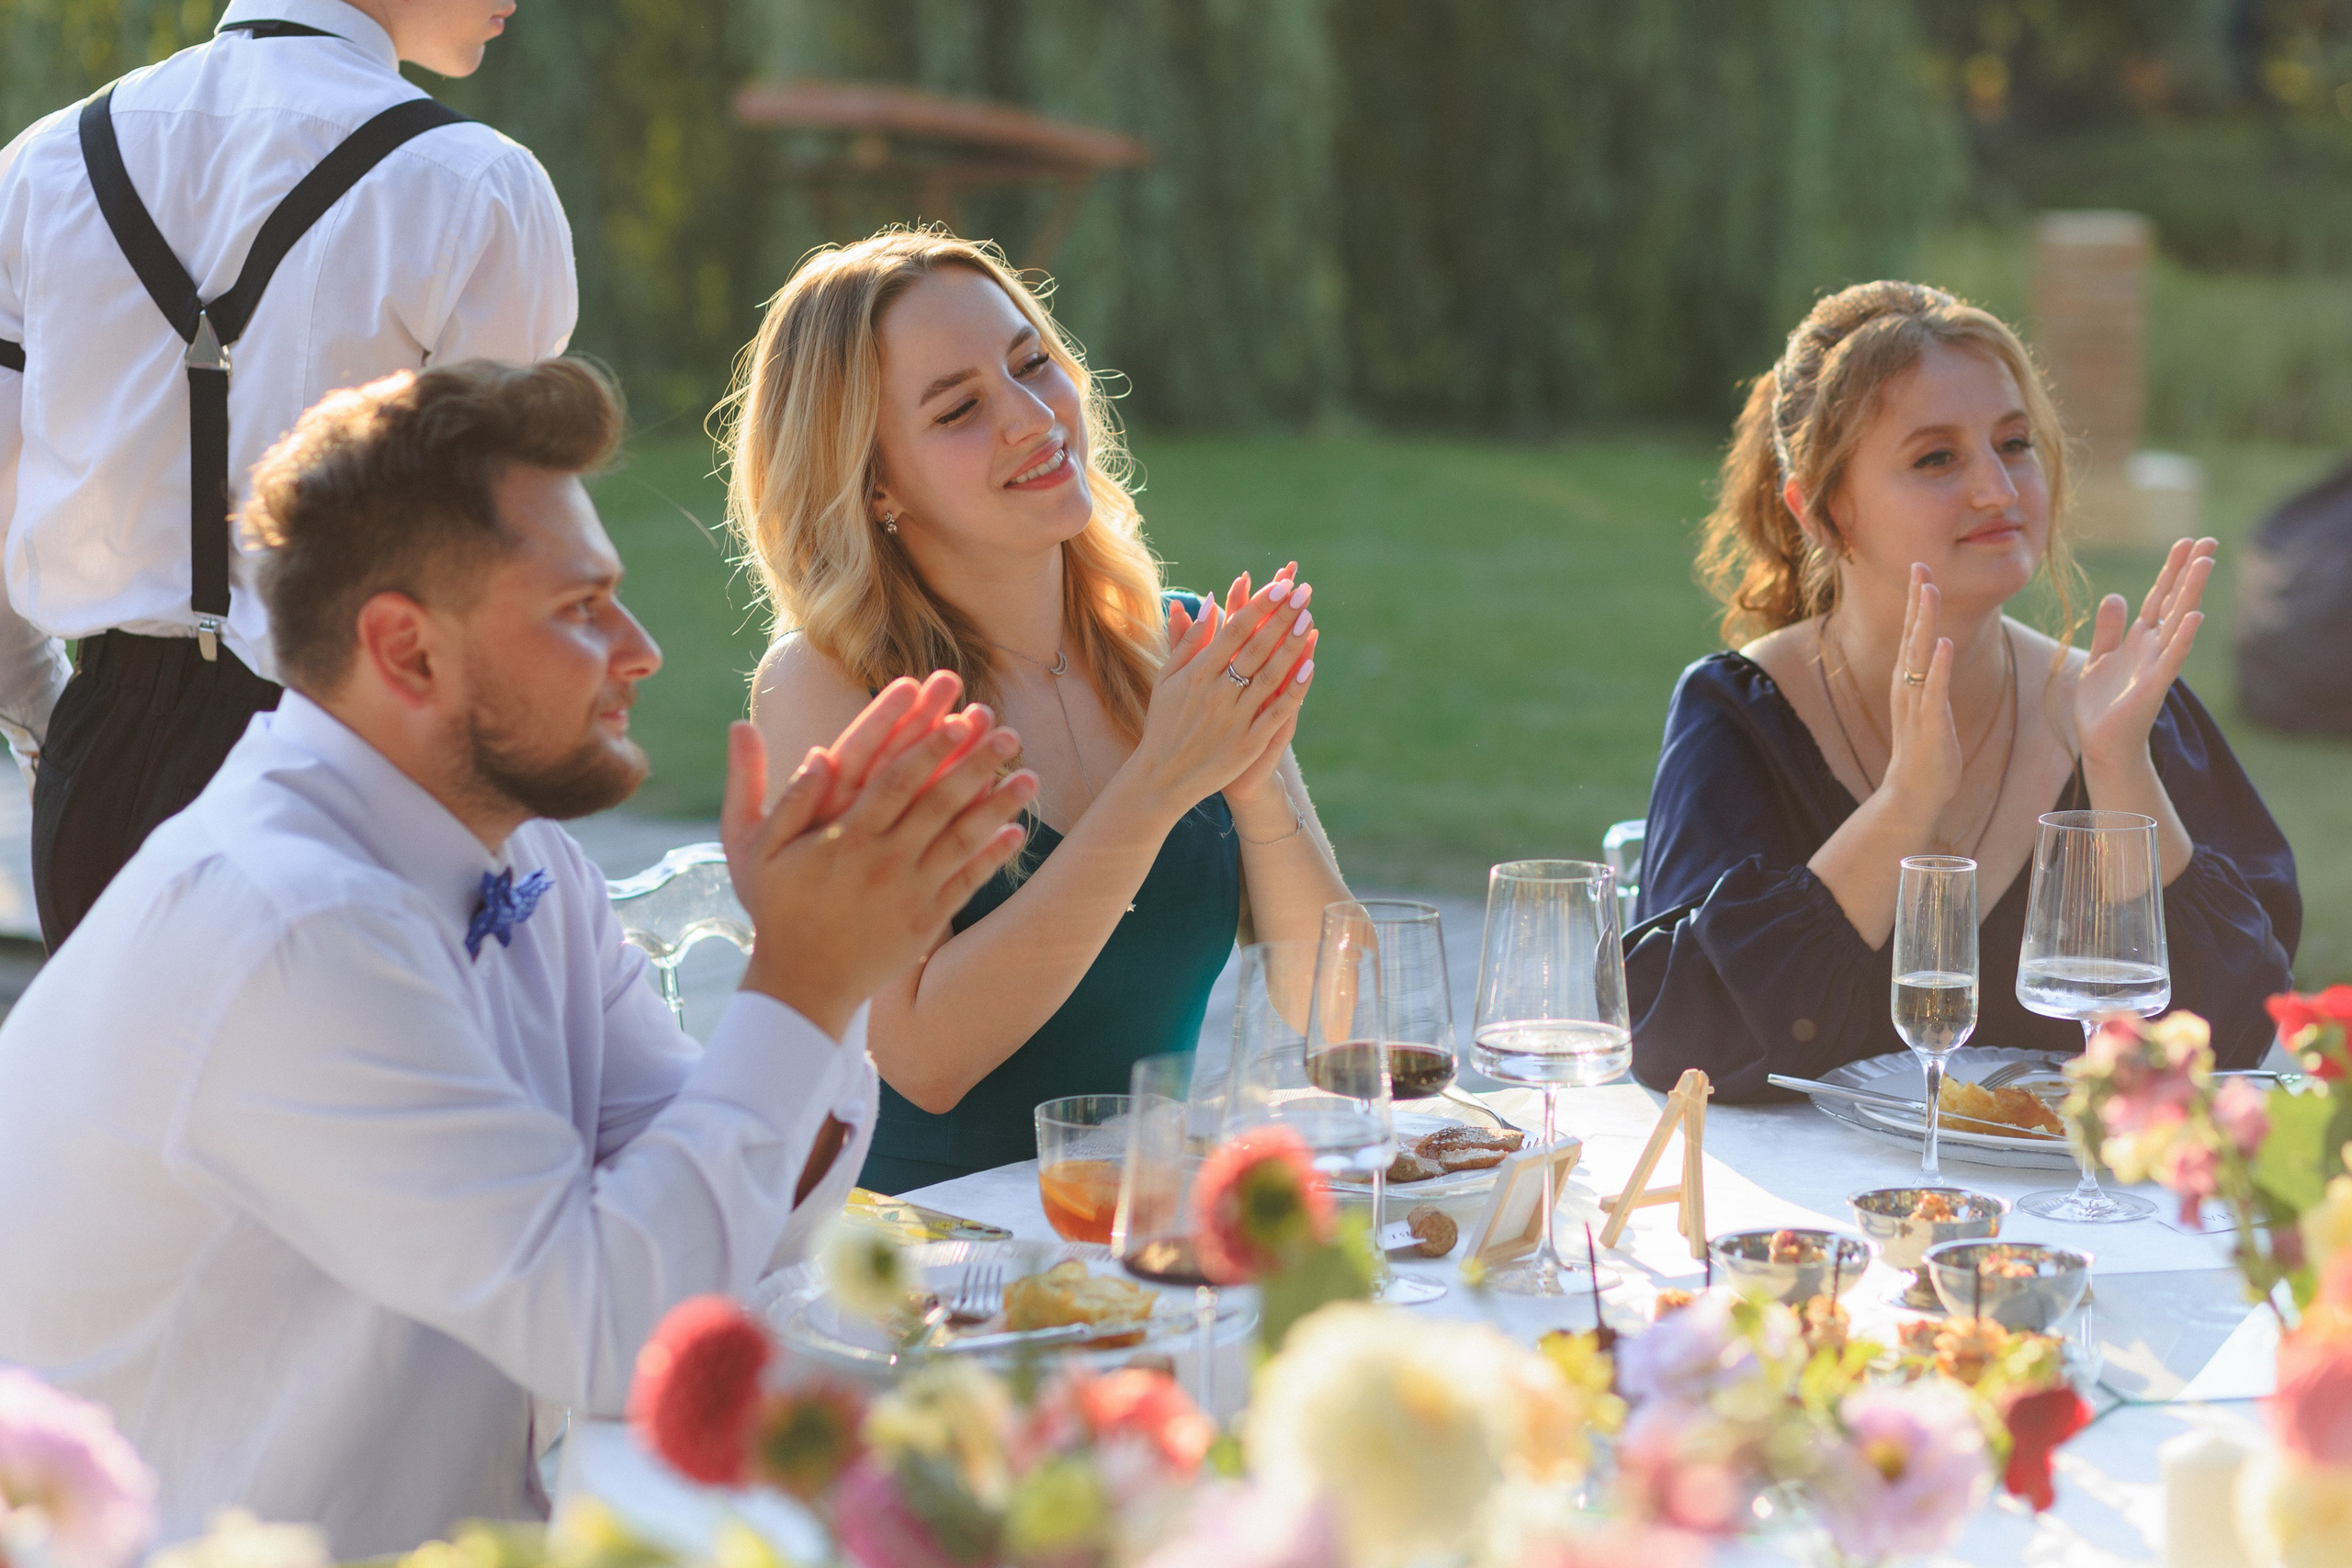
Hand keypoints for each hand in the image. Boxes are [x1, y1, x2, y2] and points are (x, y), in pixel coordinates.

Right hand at [719, 689, 1038, 1038]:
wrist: (801, 985)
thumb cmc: (779, 910)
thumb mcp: (758, 852)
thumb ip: (786, 798)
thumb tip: (818, 751)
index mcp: (844, 837)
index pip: (894, 780)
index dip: (929, 746)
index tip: (958, 717)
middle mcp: (882, 860)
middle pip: (937, 802)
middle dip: (975, 764)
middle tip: (1008, 733)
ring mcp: (909, 892)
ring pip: (961, 840)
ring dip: (998, 807)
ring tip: (1030, 777)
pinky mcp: (926, 922)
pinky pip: (966, 884)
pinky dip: (992, 859)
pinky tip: (1016, 833)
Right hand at [1132, 568, 1316, 820]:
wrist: (1163, 778)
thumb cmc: (1164, 722)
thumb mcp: (1167, 679)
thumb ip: (1189, 641)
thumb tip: (1210, 601)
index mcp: (1196, 674)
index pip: (1234, 630)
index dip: (1258, 606)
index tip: (1280, 585)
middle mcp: (1216, 692)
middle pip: (1255, 647)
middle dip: (1281, 616)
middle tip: (1303, 591)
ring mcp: (1234, 718)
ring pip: (1269, 675)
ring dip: (1291, 646)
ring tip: (1309, 618)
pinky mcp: (1247, 743)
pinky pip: (1276, 711)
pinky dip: (1293, 689)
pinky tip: (1309, 667)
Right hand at [1878, 563, 1960, 814]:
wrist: (1913, 792)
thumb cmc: (1925, 752)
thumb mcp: (1926, 708)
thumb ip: (1929, 680)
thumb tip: (1936, 653)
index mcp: (1907, 682)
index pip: (1911, 633)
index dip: (1916, 600)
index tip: (1921, 568)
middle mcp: (1906, 687)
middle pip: (1911, 634)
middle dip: (1917, 599)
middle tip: (1920, 565)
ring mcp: (1916, 704)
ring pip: (1918, 655)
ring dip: (1924, 621)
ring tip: (1930, 591)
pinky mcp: (1930, 723)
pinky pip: (1933, 689)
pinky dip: (1938, 666)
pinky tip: (1943, 644)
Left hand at [2076, 537, 2213, 770]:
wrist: (2103, 743)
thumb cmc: (2103, 703)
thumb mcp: (2099, 657)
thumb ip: (2109, 628)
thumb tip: (2116, 595)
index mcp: (2139, 638)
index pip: (2158, 596)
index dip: (2171, 570)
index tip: (2187, 542)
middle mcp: (2153, 646)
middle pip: (2173, 600)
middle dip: (2188, 571)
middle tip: (2208, 539)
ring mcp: (2156, 664)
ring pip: (2176, 621)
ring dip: (2190, 592)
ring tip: (2205, 562)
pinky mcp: (2153, 685)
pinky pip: (2171, 657)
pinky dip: (2183, 636)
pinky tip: (2195, 616)